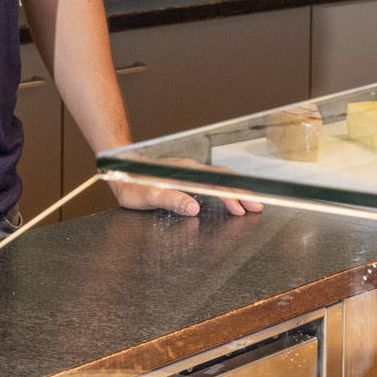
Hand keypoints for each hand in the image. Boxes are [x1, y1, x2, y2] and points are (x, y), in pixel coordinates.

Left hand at [112, 160, 261, 217]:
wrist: (118, 169)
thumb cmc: (129, 183)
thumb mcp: (146, 196)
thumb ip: (170, 200)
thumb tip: (194, 208)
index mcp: (184, 172)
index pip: (214, 183)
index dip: (231, 195)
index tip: (245, 207)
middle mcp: (189, 169)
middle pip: (222, 178)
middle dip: (242, 193)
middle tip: (258, 207)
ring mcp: (188, 171)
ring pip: (218, 179)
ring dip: (234, 191)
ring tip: (248, 205)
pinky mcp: (184, 176)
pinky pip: (210, 180)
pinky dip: (223, 188)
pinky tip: (227, 197)